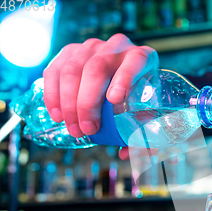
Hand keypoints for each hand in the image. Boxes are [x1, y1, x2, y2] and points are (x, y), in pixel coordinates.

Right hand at [43, 33, 158, 137]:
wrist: (124, 78)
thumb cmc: (139, 99)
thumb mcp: (150, 114)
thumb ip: (144, 136)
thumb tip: (125, 153)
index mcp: (143, 58)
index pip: (135, 62)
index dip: (124, 79)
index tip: (115, 100)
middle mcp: (117, 47)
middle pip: (97, 69)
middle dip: (88, 102)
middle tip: (87, 129)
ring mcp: (92, 47)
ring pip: (72, 70)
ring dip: (68, 103)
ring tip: (73, 128)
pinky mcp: (70, 52)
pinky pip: (55, 71)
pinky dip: (52, 95)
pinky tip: (57, 115)